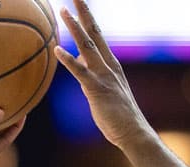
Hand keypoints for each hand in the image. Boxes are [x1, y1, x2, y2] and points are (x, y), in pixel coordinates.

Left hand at [55, 0, 151, 149]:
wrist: (133, 132)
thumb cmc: (117, 115)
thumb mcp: (103, 89)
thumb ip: (91, 73)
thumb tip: (78, 61)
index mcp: (111, 64)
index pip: (98, 35)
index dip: (88, 18)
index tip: (79, 3)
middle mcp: (109, 65)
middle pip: (94, 33)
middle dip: (83, 13)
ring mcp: (104, 76)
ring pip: (87, 46)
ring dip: (75, 27)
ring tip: (63, 11)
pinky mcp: (97, 89)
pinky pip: (80, 72)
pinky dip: (68, 60)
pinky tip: (57, 50)